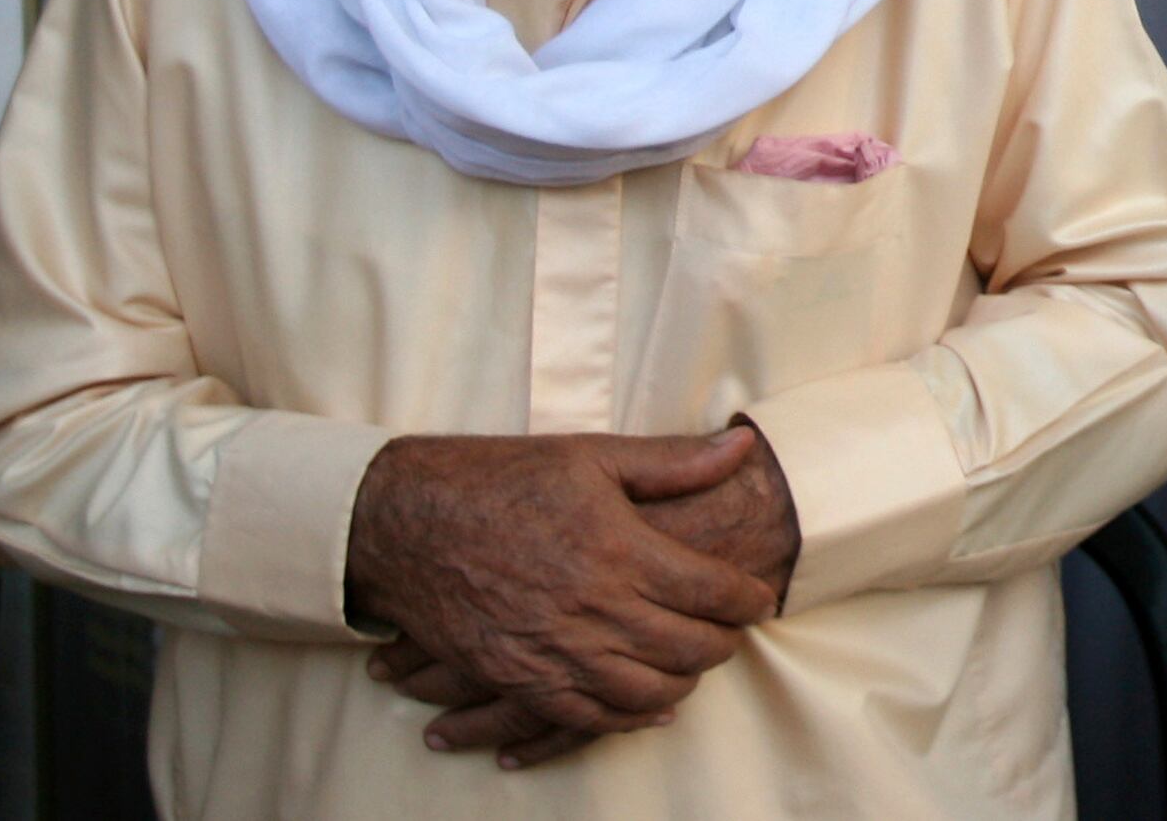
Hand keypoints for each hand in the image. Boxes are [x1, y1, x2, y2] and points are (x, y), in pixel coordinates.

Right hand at [346, 430, 781, 764]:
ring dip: (681, 684)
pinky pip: (583, 716)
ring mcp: (552, 650)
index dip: (748, 598)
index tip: (760, 597)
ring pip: (643, 692)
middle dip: (723, 643)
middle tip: (734, 631)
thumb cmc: (499, 480)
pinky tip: (645, 708)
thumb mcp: (591, 457)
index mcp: (620, 551)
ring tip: (695, 666)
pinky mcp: (515, 676)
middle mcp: (593, 608)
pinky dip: (623, 719)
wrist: (407, 521)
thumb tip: (740, 447)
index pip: (712, 592)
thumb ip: (673, 462)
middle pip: (687, 648)